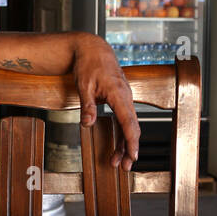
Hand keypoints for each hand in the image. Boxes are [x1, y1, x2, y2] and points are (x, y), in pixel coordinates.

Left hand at [70, 34, 139, 169]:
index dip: (131, 141)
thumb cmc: (88, 64)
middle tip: (124, 167)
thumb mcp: (83, 85)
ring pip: (129, 125)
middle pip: (132, 127)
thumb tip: (88, 124)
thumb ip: (87, 106)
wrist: (92, 48)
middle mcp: (126, 96)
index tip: (133, 156)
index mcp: (118, 93)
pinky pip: (125, 119)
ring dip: (125, 143)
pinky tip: (117, 146)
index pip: (128, 122)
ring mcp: (125, 97)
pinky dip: (122, 133)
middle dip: (130, 148)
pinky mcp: (121, 99)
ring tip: (117, 161)